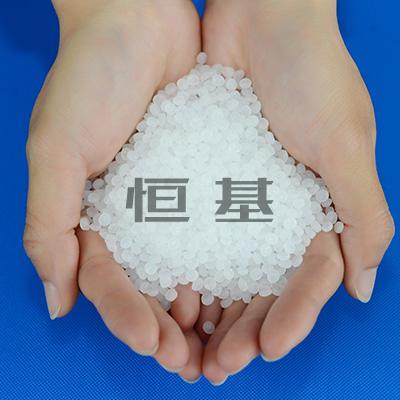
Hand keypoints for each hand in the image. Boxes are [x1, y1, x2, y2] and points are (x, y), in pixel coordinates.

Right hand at [23, 0, 202, 379]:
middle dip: (169, 326)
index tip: (153, 346)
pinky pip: (217, 223)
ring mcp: (171, 197)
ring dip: (204, 304)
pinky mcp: (204, 174)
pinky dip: (228, 257)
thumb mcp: (55, 148)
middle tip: (195, 362)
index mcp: (93, 215)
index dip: (127, 317)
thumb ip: (48, 223)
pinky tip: (246, 283)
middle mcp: (133, 213)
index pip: (108, 282)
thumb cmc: (89, 78)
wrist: (137, 20)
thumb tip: (57, 300)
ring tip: (225, 339)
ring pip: (187, 264)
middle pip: (150, 284)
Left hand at [200, 0, 393, 382]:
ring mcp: (239, 195)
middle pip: (261, 284)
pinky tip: (165, 289)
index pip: (307, 282)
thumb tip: (363, 286)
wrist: (262, 17)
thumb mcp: (347, 143)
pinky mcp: (205, 175)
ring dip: (207, 305)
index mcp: (319, 210)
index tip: (262, 350)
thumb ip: (363, 214)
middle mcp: (279, 210)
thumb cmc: (312, 72)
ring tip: (183, 340)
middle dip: (241, 326)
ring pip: (224, 266)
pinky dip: (182, 260)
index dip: (289, 320)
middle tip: (214, 364)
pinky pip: (192, 227)